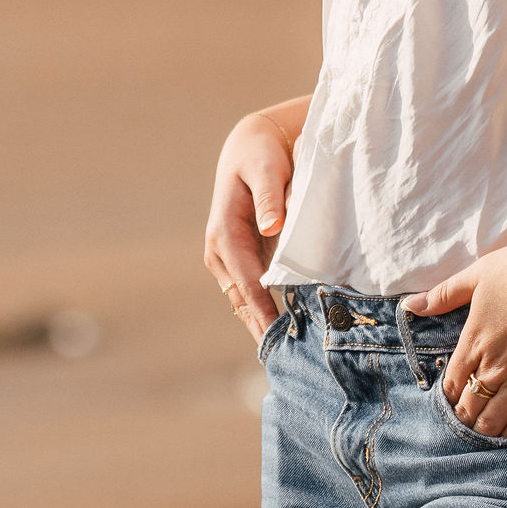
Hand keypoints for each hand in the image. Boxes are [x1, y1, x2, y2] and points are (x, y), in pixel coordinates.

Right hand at [204, 113, 294, 341]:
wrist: (249, 146)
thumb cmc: (260, 155)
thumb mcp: (265, 168)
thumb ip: (270, 196)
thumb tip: (271, 226)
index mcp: (224, 234)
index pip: (247, 281)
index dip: (263, 309)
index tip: (278, 335)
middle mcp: (220, 253)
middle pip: (242, 301)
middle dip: (262, 328)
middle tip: (286, 361)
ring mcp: (227, 260)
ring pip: (243, 302)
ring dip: (261, 325)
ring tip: (286, 357)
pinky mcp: (238, 260)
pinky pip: (249, 292)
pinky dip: (262, 311)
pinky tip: (282, 330)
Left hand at [404, 238, 506, 438]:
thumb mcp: (480, 273)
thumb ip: (444, 293)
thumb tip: (410, 305)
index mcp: (474, 340)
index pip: (454, 381)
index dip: (452, 393)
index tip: (456, 395)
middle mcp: (494, 365)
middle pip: (470, 404)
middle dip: (466, 413)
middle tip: (470, 416)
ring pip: (494, 417)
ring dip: (485, 426)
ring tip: (486, 427)